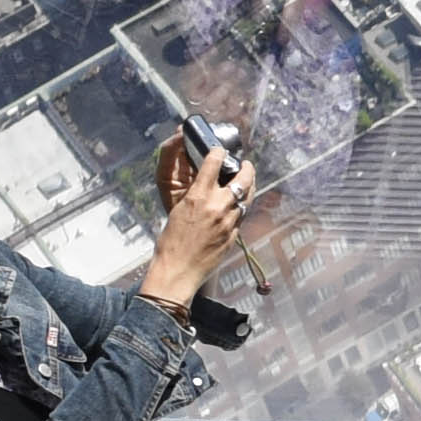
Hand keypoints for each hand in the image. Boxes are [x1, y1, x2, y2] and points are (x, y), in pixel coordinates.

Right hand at [144, 145, 250, 299]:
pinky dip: (242, 206)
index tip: (220, 150)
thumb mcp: (178, 211)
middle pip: (242, 179)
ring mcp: (228, 222)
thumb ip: (195, 197)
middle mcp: (217, 206)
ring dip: (249, 186)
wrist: (178, 271)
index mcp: (198, 197)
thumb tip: (205, 186)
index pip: (213, 164)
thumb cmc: (170, 242)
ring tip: (248, 180)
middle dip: (247, 168)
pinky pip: (242, 215)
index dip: (219, 153)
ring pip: (247, 197)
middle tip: (246, 164)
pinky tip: (240, 204)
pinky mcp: (233, 235)